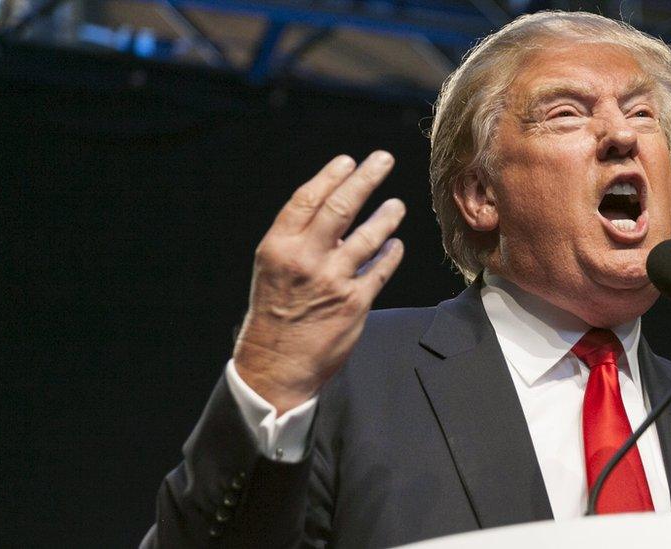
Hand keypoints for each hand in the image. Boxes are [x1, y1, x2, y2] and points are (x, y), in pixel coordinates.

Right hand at [233, 151, 405, 412]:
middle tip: (383, 159)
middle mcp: (306, 259)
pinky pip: (380, 269)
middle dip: (366, 177)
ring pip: (368, 236)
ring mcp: (332, 280)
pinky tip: (396, 246)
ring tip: (397, 205)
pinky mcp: (355, 303)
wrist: (276, 364)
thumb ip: (300, 240)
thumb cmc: (275, 312)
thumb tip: (335, 210)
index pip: (308, 199)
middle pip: (341, 207)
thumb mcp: (274, 269)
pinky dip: (391, 253)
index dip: (330, 176)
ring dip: (386, 216)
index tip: (348, 160)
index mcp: (279, 246)